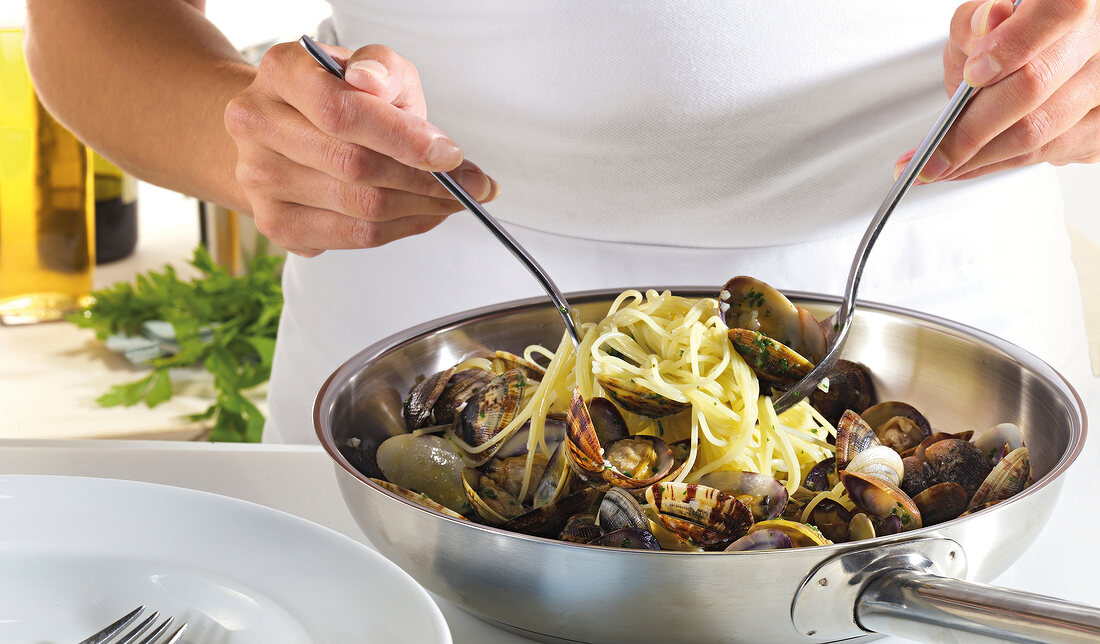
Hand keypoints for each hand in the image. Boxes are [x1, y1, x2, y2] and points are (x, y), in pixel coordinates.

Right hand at [224, 41, 497, 256]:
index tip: (451, 155)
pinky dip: (401, 228)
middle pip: (354, 166)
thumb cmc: (339, 96)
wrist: (289, 129)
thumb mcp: (371, 67)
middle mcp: (257, 124)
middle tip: (471, 184)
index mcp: (281, 73)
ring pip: (360, 208)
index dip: (404, 138)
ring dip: (421, 208)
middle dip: (426, 181)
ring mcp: (260, 179)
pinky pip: (354, 237)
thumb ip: (382, 69)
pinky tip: (422, 214)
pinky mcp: (276, 223)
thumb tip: (373, 83)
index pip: (341, 112)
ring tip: (452, 199)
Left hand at [895, 0, 1099, 182]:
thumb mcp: (975, 24)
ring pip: (1039, 131)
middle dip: (972, 127)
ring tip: (939, 165)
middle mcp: (1098, 42)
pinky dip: (998, 163)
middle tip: (932, 152)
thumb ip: (973, 22)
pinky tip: (969, 164)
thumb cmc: (1000, 43)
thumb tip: (987, 21)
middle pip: (1036, 85)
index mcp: (1071, 5)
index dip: (1013, 45)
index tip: (972, 76)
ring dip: (979, 157)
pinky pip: (1046, 155)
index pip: (1058, 13)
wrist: (1028, 65)